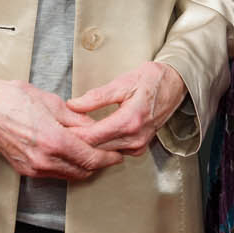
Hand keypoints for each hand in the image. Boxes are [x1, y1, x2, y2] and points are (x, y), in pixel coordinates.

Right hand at [0, 79, 124, 179]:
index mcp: (53, 141)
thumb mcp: (52, 102)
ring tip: (93, 154)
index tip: (117, 154)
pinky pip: (53, 174)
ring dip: (83, 168)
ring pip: (69, 175)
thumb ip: (77, 118)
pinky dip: (67, 168)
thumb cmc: (14, 98)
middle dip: (99, 164)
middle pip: (82, 171)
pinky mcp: (24, 169)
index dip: (108, 158)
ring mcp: (32, 167)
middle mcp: (43, 160)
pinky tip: (72, 156)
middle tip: (110, 155)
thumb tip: (94, 126)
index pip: (90, 158)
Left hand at [68, 63, 187, 155]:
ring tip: (70, 134)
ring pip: (103, 152)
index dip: (72, 135)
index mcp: (130, 121)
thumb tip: (74, 105)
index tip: (58, 129)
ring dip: (87, 145)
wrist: (175, 85)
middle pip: (96, 148)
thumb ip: (96, 96)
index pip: (92, 136)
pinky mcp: (138, 148)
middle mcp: (135, 138)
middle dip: (76, 141)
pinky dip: (100, 146)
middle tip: (58, 133)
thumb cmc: (152, 80)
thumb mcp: (123, 82)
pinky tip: (89, 137)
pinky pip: (113, 151)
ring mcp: (138, 145)